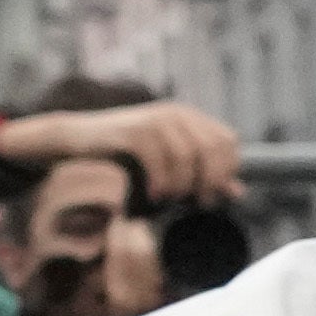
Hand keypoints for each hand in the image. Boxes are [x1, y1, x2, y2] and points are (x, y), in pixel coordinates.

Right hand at [0, 95, 245, 207]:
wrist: (77, 140)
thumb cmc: (125, 154)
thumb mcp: (169, 162)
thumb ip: (202, 174)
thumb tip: (238, 192)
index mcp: (189, 117)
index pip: (228, 142)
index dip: (226, 170)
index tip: (210, 193)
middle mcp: (175, 113)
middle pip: (212, 151)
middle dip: (208, 182)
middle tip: (195, 203)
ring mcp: (154, 119)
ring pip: (188, 158)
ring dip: (182, 186)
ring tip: (169, 198)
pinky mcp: (134, 130)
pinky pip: (160, 161)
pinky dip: (161, 183)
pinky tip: (154, 194)